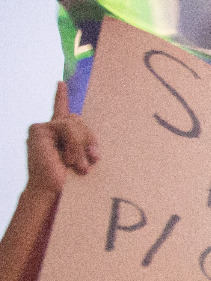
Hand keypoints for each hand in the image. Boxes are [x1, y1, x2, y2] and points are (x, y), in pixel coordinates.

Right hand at [26, 82, 97, 198]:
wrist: (52, 192)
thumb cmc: (70, 181)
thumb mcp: (82, 159)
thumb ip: (84, 144)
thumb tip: (93, 146)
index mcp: (59, 135)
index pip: (60, 110)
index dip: (60, 96)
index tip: (60, 82)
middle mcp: (49, 129)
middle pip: (78, 119)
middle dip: (90, 139)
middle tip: (94, 159)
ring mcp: (42, 128)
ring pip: (74, 124)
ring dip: (81, 147)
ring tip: (79, 167)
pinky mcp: (39, 130)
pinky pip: (67, 128)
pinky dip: (73, 146)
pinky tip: (68, 160)